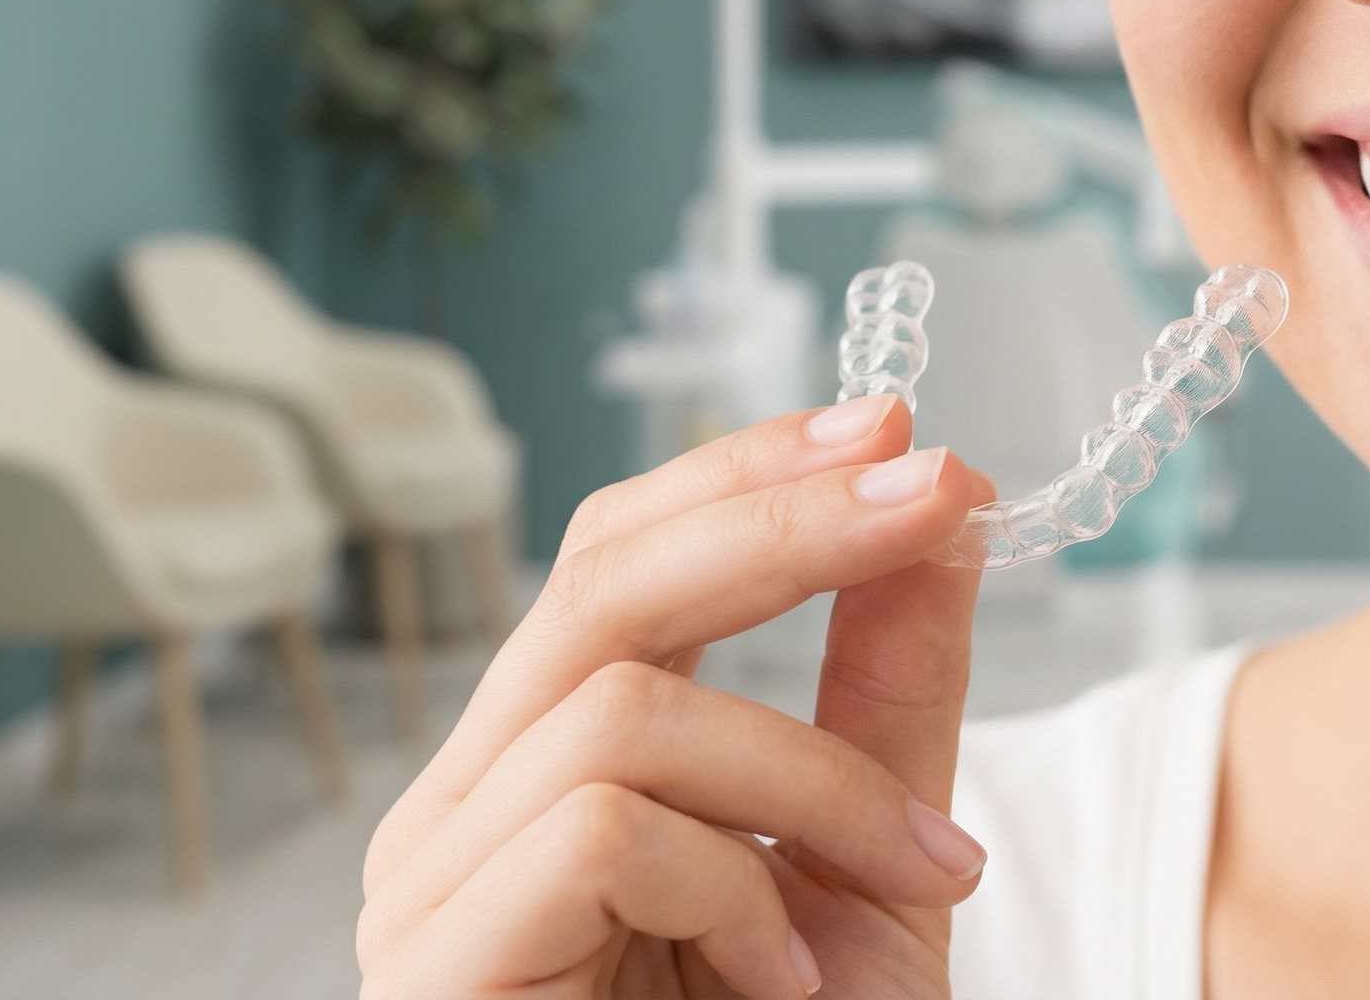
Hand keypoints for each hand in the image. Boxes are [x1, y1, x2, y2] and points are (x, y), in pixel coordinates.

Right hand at [357, 395, 995, 997]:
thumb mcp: (871, 864)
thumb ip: (886, 692)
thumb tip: (936, 509)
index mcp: (549, 761)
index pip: (619, 555)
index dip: (750, 472)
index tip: (896, 424)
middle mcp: (466, 806)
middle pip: (597, 580)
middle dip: (783, 518)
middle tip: (934, 489)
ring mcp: (434, 887)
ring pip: (621, 704)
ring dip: (812, 774)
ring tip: (923, 874)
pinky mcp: (437, 965)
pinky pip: (603, 831)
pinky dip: (739, 885)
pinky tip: (788, 977)